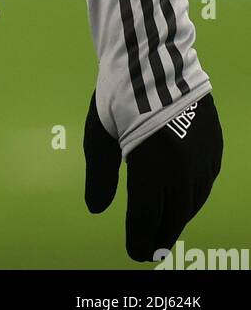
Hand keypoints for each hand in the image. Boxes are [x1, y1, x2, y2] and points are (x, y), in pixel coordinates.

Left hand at [83, 90, 222, 261]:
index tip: (134, 254)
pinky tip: (184, 198)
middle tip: (151, 250)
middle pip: (174, 215)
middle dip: (161, 235)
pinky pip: (207, 180)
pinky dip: (194, 195)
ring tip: (166, 227)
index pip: (146, 217)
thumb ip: (100, 175)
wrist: (153, 55)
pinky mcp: (213, 142)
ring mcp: (202, 154)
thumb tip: (96, 209)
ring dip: (179, 217)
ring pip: (194, 200)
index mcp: (151, 165)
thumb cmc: (118, 92)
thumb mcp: (100, 133)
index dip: (139, 239)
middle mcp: (182, 165)